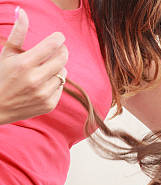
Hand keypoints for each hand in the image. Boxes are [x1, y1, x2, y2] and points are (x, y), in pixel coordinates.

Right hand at [0, 8, 67, 123]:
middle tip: (60, 49)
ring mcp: (43, 94)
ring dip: (59, 67)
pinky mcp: (48, 105)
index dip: (58, 39)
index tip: (59, 37)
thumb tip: (22, 12)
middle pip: (62, 59)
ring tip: (48, 67)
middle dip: (62, 51)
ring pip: (63, 74)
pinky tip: (46, 81)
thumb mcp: (7, 53)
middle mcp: (35, 80)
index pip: (51, 46)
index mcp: (24, 64)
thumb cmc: (2, 76)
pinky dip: (56, 82)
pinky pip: (61, 88)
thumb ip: (18, 33)